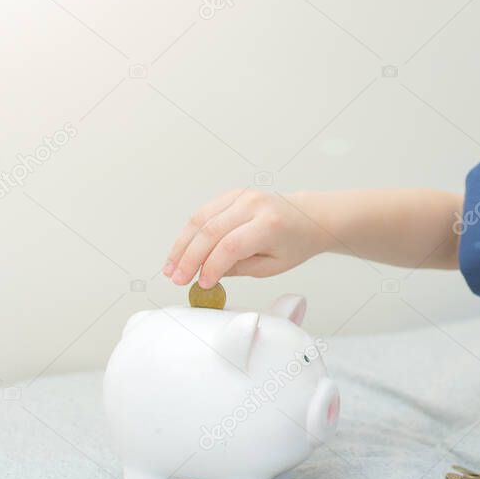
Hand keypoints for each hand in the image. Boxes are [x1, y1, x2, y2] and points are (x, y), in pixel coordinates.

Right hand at [163, 189, 331, 287]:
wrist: (308, 218)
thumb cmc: (295, 243)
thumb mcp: (273, 266)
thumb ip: (239, 269)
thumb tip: (206, 275)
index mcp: (269, 224)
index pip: (231, 246)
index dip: (211, 266)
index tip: (201, 284)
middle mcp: (254, 204)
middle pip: (210, 231)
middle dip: (189, 258)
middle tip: (177, 279)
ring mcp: (241, 195)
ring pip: (200, 219)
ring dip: (181, 245)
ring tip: (171, 268)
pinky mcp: (232, 194)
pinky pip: (204, 213)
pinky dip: (189, 233)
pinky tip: (180, 251)